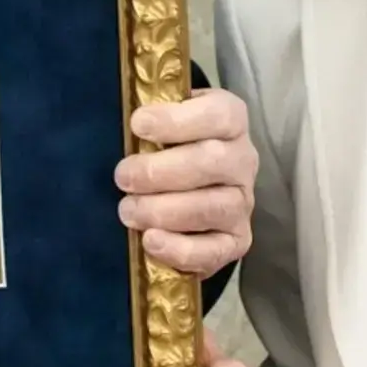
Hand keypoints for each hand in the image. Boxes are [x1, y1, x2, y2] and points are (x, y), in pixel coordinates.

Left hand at [115, 87, 255, 276]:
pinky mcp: (236, 240)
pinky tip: (150, 240)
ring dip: (165, 210)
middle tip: (123, 177)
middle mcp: (243, 160)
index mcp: (230, 121)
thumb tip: (126, 128)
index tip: (138, 124)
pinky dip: (180, 249)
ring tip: (129, 211)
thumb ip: (150, 122)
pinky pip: (214, 250)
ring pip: (213, 207)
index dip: (177, 120)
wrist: (189, 186)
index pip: (217, 115)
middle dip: (160, 171)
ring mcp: (242, 202)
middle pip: (212, 161)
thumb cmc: (169, 147)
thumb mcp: (164, 123)